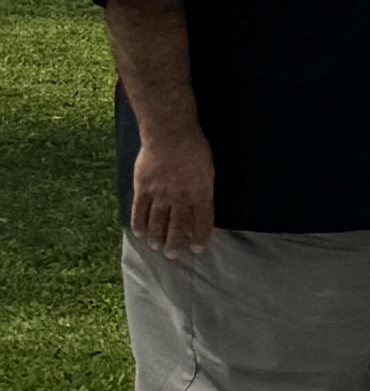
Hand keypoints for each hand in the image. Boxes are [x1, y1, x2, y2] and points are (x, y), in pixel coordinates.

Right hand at [121, 125, 215, 254]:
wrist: (170, 134)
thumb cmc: (195, 149)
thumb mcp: (208, 171)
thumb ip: (203, 191)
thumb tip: (201, 208)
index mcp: (201, 193)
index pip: (202, 221)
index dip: (200, 237)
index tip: (197, 249)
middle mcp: (180, 198)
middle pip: (178, 227)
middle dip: (176, 244)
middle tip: (174, 255)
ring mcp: (160, 195)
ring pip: (157, 223)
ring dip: (157, 238)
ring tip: (157, 248)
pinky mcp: (142, 189)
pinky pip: (139, 212)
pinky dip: (139, 225)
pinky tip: (139, 234)